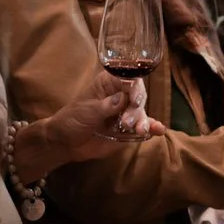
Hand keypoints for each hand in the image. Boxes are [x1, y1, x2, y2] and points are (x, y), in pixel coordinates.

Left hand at [20, 72, 165, 175]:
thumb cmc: (71, 120)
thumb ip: (105, 106)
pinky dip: (152, 128)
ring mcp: (124, 113)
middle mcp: (119, 96)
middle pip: (138, 96)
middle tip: (126, 122)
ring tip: (140, 130)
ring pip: (141, 113)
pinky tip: (159, 130)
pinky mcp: (128, 129)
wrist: (65, 143)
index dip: (135, 88)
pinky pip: (143, 126)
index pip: (128, 79)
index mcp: (108, 84)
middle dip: (135, 109)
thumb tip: (123, 99)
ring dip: (143, 121)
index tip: (134, 100)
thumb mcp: (86, 111)